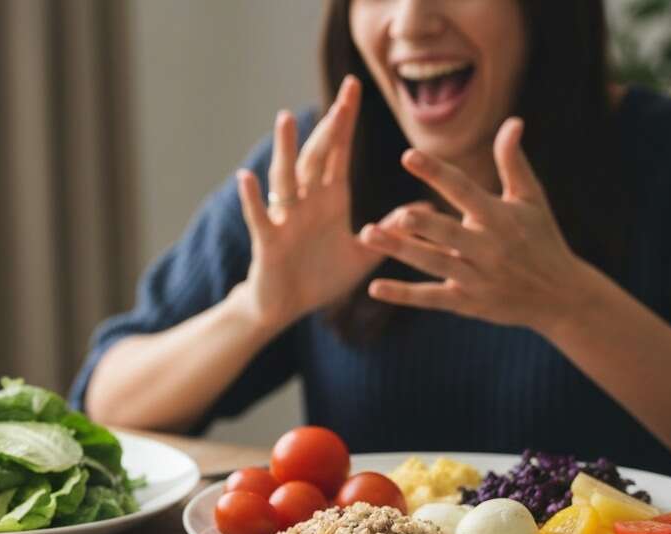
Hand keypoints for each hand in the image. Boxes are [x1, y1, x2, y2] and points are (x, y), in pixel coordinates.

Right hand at [232, 76, 382, 331]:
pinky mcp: (268, 242)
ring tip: (285, 119)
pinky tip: (246, 177)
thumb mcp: (362, 255)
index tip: (353, 88)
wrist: (287, 308)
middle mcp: (306, 202)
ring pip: (286, 178)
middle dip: (330, 126)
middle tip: (343, 93)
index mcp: (329, 200)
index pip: (338, 152)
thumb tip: (423, 211)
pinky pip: (260, 217)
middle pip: (317, 156)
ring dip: (286, 150)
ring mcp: (286, 219)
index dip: (345, 121)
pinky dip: (252, 199)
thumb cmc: (320, 279)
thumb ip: (388, 232)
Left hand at [357, 118, 604, 335]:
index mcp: (499, 217)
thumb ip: (513, 162)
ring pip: (433, 263)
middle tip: (395, 215)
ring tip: (368, 235)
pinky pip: (430, 298)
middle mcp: (487, 247)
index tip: (408, 156)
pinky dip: (403, 295)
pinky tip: (375, 288)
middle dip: (423, 225)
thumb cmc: (542, 239)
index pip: (463, 190)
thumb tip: (512, 121)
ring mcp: (475, 277)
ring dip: (401, 251)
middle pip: (448, 233)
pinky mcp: (466, 302)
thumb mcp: (531, 199)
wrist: (561, 295)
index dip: (436, 174)